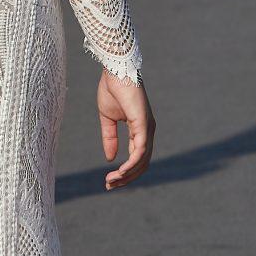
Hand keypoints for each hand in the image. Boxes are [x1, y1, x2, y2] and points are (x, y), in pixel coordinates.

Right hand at [98, 72, 154, 189]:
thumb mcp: (107, 119)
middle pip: (142, 163)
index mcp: (140, 129)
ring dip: (127, 174)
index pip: (137, 157)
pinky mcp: (144, 124)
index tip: (109, 181)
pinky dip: (131, 163)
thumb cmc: (112, 89)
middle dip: (126, 178)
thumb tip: (110, 159)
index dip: (125, 172)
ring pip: (142, 160)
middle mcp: (148, 131)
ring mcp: (148, 128)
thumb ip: (109, 138)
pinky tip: (120, 171)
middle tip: (109, 186)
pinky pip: (140, 150)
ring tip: (112, 181)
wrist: (115, 70)